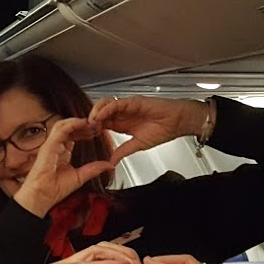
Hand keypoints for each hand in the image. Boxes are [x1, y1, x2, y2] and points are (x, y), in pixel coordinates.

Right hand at [11, 118, 114, 217]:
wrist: (42, 196)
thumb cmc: (54, 189)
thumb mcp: (80, 177)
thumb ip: (94, 169)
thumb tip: (109, 165)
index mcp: (61, 153)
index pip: (73, 136)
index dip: (85, 132)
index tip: (97, 132)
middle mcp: (56, 147)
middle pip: (69, 129)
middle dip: (84, 125)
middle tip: (97, 125)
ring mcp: (51, 145)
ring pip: (64, 125)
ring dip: (78, 122)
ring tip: (91, 123)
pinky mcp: (49, 145)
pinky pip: (61, 129)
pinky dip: (72, 124)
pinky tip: (83, 123)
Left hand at [88, 96, 207, 163]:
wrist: (178, 122)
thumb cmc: (163, 130)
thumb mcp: (138, 145)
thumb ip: (123, 152)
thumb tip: (112, 162)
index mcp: (122, 123)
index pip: (102, 124)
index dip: (93, 129)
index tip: (86, 137)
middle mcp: (122, 114)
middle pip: (100, 112)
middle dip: (91, 120)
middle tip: (86, 129)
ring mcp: (126, 106)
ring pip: (105, 105)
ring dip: (96, 112)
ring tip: (91, 122)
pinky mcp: (133, 101)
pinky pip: (116, 104)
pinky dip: (106, 109)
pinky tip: (100, 116)